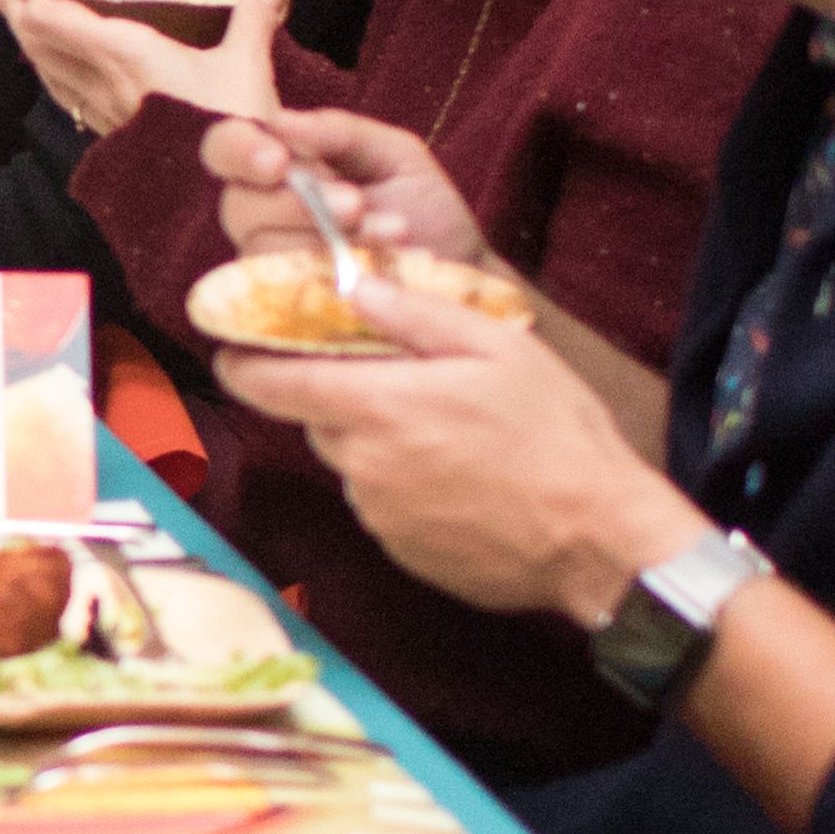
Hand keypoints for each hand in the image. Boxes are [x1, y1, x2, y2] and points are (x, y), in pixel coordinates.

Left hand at [0, 0, 285, 133]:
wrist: (225, 198)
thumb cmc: (234, 131)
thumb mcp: (248, 68)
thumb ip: (253, 18)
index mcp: (122, 56)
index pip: (47, 14)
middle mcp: (99, 82)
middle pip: (30, 38)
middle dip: (14, 4)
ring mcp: (100, 110)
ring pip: (41, 66)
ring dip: (27, 33)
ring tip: (17, 7)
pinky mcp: (109, 130)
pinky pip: (62, 89)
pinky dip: (51, 63)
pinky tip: (60, 58)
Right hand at [205, 105, 489, 268]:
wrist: (466, 276)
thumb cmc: (426, 211)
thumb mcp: (395, 156)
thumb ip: (339, 132)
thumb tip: (280, 121)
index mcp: (280, 170)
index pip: (225, 150)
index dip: (239, 151)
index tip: (279, 160)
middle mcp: (264, 219)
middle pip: (238, 206)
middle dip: (297, 202)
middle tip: (355, 203)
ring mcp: (273, 271)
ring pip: (264, 252)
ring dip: (328, 239)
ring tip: (393, 233)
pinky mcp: (292, 315)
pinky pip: (288, 296)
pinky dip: (340, 276)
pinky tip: (385, 268)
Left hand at [218, 287, 707, 625]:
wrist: (601, 540)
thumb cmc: (555, 434)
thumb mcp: (494, 346)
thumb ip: (412, 312)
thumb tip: (349, 280)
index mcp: (376, 407)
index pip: (266, 384)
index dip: (240, 361)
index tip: (234, 346)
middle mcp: (362, 467)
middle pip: (317, 418)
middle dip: (343, 394)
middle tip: (403, 379)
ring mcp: (380, 517)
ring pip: (353, 461)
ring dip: (380, 441)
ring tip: (452, 432)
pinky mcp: (403, 553)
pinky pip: (383, 503)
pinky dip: (406, 484)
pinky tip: (462, 476)